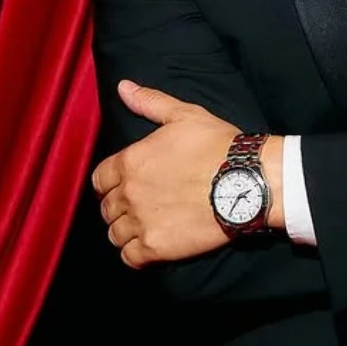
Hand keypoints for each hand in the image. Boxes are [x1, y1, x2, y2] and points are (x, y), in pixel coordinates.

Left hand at [91, 80, 240, 267]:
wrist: (246, 181)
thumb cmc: (217, 145)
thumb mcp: (184, 115)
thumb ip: (150, 102)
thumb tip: (123, 87)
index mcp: (130, 161)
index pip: (99, 179)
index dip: (110, 183)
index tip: (123, 185)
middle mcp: (128, 193)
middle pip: (106, 208)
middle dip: (118, 208)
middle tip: (139, 207)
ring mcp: (140, 222)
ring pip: (114, 234)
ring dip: (125, 232)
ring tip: (144, 228)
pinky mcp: (156, 247)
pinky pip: (129, 258)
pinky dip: (135, 255)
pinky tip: (148, 248)